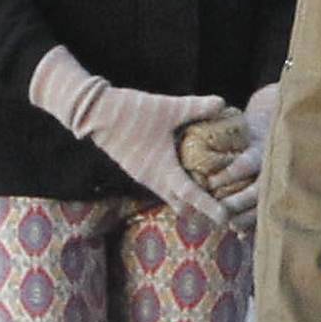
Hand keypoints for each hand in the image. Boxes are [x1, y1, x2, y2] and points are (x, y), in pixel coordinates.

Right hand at [33, 48, 245, 223]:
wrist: (94, 113)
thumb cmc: (132, 112)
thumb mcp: (169, 108)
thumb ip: (197, 106)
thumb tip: (224, 102)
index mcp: (162, 170)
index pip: (191, 196)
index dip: (210, 207)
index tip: (226, 218)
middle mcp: (152, 179)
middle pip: (181, 204)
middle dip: (201, 210)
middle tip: (224, 211)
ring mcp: (143, 176)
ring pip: (169, 196)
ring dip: (188, 200)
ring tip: (210, 197)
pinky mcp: (137, 169)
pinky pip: (161, 187)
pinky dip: (176, 189)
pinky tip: (188, 178)